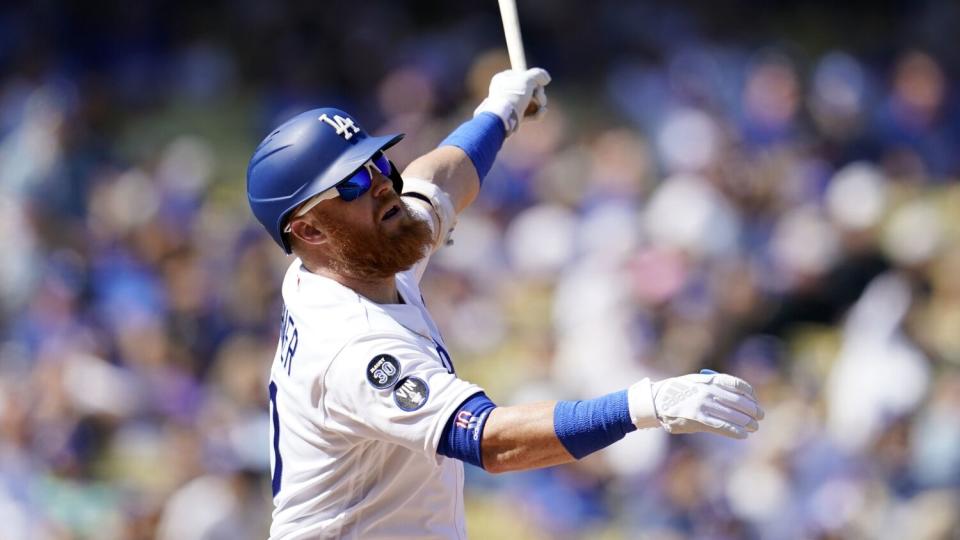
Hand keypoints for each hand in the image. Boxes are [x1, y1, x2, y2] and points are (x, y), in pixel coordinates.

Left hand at [474, 68, 550, 135]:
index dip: (532, 78)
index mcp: (504, 79)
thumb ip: (538, 74)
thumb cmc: (513, 95)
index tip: (537, 82)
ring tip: (540, 106)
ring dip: (539, 103)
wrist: (503, 118)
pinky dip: (537, 113)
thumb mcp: (527, 79)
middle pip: (529, 88)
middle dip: (538, 93)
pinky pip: (529, 113)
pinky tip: (542, 112)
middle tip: (538, 96)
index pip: (522, 74)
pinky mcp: (515, 117)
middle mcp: (506, 91)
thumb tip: (546, 78)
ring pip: (531, 102)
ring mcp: (511, 105)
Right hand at [627, 372, 763, 438]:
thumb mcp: (696, 381)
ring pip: (733, 415)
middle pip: (739, 401)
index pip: (738, 385)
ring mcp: (704, 404)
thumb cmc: (677, 392)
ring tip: (753, 427)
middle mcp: (708, 390)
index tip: (755, 400)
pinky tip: (742, 435)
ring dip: (747, 422)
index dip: (750, 394)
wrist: (656, 401)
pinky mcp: (698, 419)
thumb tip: (737, 396)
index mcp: (709, 380)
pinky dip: (734, 431)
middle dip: (752, 410)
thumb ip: (714, 386)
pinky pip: (722, 426)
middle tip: (760, 416)